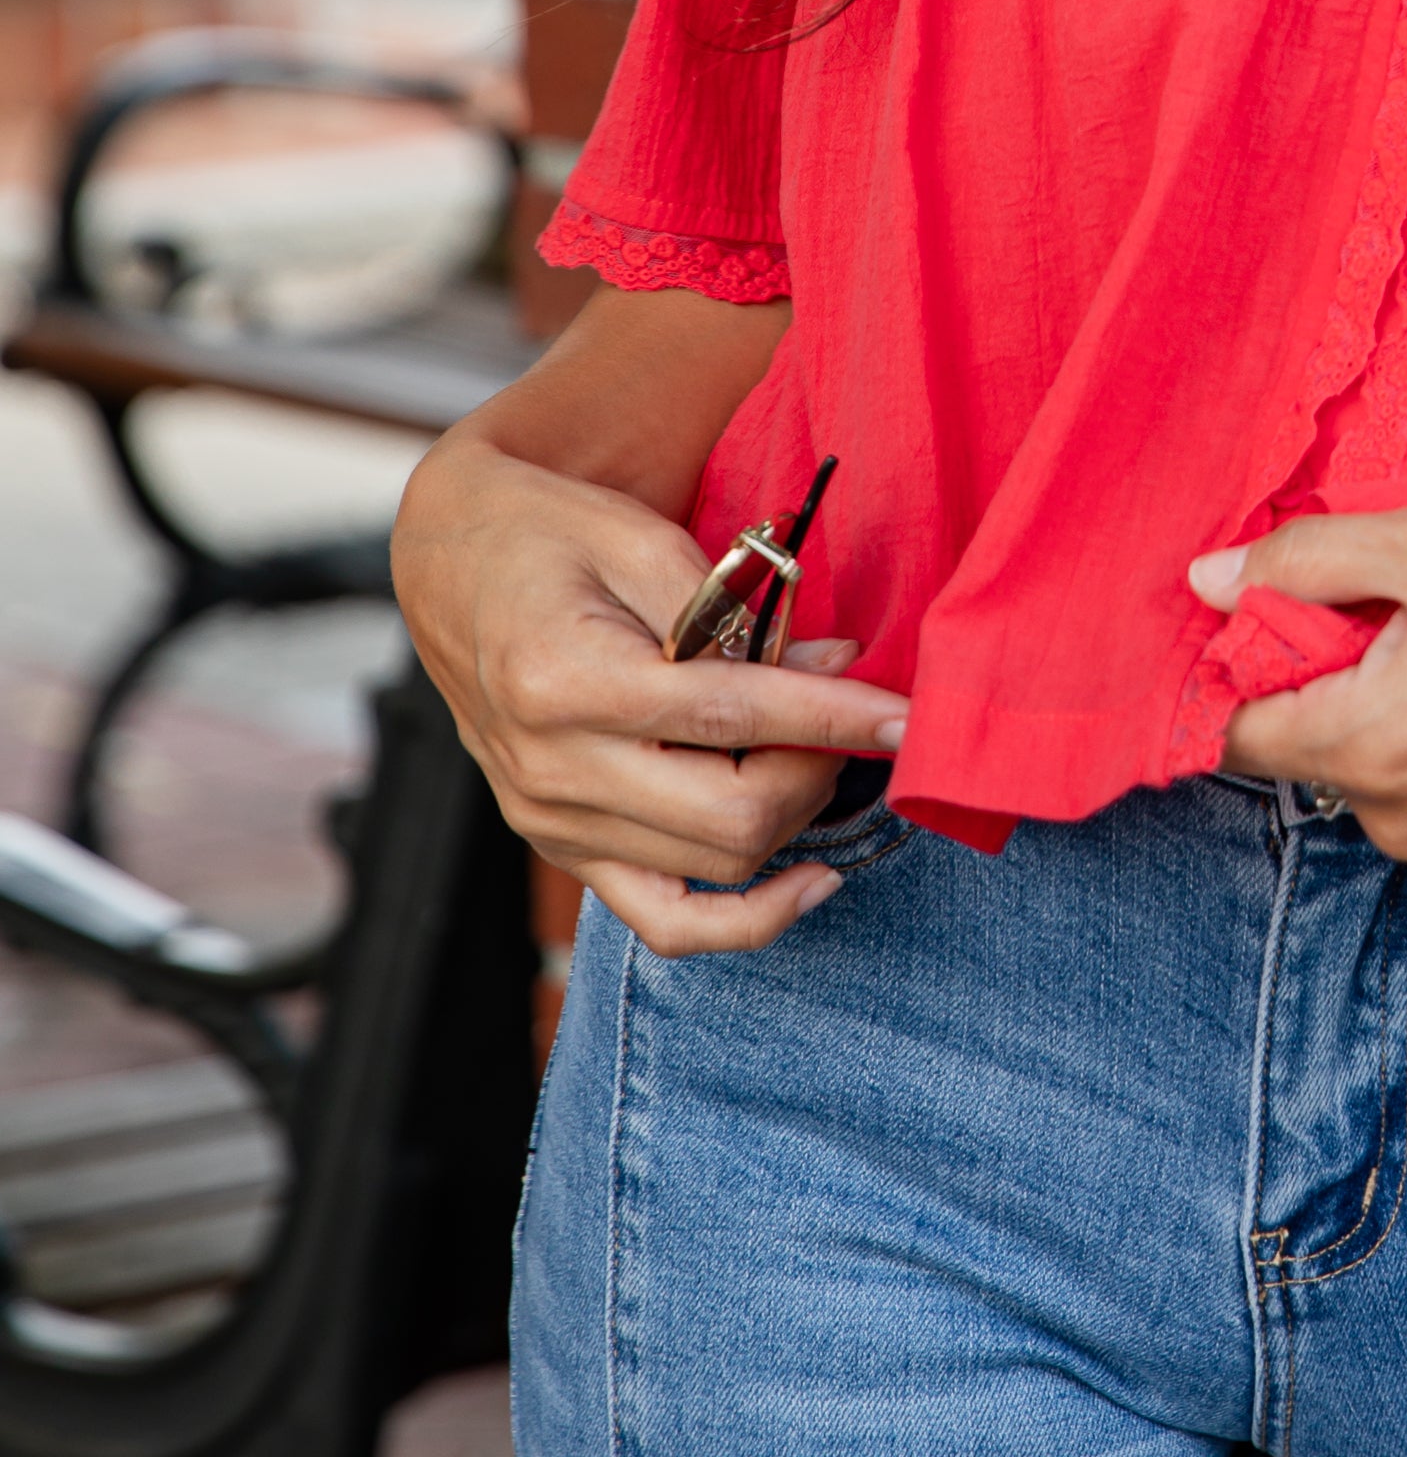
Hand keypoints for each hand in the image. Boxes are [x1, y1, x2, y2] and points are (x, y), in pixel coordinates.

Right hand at [393, 429, 908, 956]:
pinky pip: (667, 923)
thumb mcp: (636, 534)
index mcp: (564, 681)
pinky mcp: (564, 850)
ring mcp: (553, 824)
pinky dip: (748, 920)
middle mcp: (552, 770)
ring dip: (795, 816)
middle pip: (731, 814)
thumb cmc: (546, 533)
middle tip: (850, 715)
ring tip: (817, 753)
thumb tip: (832, 667)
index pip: (729, 714)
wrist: (450, 566)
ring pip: (717, 867)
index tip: (907, 715)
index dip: (831, 717)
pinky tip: (808, 881)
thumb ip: (731, 606)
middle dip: (819, 769)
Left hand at [1195, 500, 1406, 889]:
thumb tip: (1207, 583)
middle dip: (1339, 677)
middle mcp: (1403, 824)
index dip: (1248, 660)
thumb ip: (1310, 559)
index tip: (1301, 606)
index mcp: (1368, 748)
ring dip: (1402, 716)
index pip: (1234, 730)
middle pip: (1312, 746)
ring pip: (1379, 776)